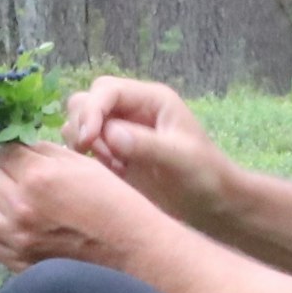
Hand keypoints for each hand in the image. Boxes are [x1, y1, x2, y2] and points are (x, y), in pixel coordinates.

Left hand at [0, 143, 154, 273]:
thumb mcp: (86, 166)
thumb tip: (23, 150)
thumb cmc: (115, 204)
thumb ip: (48, 154)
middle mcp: (21, 207)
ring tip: (18, 209)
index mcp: (39, 178)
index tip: (30, 163)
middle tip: (27, 186)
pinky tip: (22, 230)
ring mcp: (16, 238)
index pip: (5, 153)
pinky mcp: (17, 261)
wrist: (131, 251)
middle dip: (5, 179)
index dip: (19, 156)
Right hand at [61, 73, 235, 226]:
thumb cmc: (204, 174)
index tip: (87, 139)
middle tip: (99, 155)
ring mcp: (120, 131)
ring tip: (112, 166)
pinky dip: (87, 158)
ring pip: (80, 122)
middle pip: (86, 101)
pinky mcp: (114, 153)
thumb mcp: (180, 158)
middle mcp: (132, 109)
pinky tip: (112, 175)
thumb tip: (110, 133)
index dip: (92, 110)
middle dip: (84, 125)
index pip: (107, 90)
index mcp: (151, 99)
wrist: (211, 202)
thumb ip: (146, 144)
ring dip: (85, 143)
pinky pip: (86, 146)